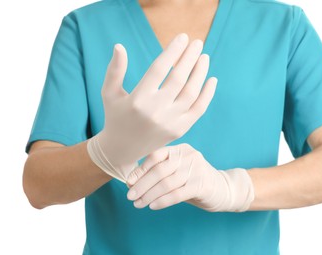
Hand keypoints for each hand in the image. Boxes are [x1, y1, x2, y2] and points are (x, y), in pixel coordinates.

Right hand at [87, 33, 217, 181]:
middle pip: (178, 78)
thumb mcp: (109, 93)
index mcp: (138, 99)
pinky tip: (212, 79)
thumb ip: (114, 70)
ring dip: (200, 73)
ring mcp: (169, 122)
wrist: (123, 149)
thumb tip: (119, 46)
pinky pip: (198, 110)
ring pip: (191, 93)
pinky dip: (207, 94)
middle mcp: (155, 111)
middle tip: (197, 43)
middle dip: (190, 58)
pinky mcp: (179, 130)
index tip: (183, 38)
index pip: (159, 69)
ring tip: (204, 58)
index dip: (173, 51)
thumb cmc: (115, 116)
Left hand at [126, 143, 254, 211]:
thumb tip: (132, 181)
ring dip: (149, 195)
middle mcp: (189, 156)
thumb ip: (159, 172)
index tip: (129, 182)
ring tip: (138, 204)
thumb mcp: (177, 171)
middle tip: (130, 196)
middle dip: (142, 185)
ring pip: (166, 184)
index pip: (156, 156)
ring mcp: (197, 170)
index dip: (141, 169)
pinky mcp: (202, 185)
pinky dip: (162, 201)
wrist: (222, 189)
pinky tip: (153, 206)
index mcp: (181, 149)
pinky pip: (177, 194)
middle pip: (159, 170)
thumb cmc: (193, 180)